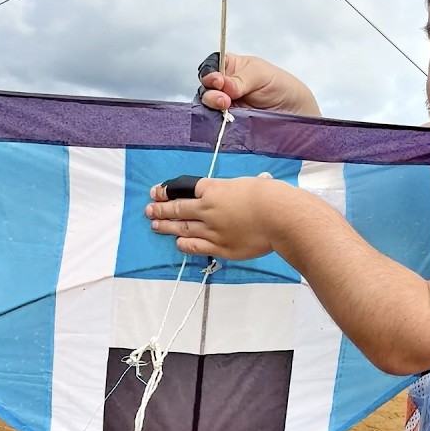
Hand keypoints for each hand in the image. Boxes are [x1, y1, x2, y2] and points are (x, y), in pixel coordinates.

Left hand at [146, 173, 288, 259]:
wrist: (280, 218)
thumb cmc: (270, 197)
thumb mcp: (252, 183)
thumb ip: (242, 188)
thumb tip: (254, 184)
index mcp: (214, 189)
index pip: (183, 188)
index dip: (167, 191)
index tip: (157, 192)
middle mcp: (208, 209)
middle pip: (178, 208)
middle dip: (160, 209)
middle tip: (149, 210)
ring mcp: (212, 230)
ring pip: (183, 228)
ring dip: (167, 227)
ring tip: (155, 225)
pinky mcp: (220, 247)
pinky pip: (196, 246)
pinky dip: (185, 243)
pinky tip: (178, 242)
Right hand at [196, 52, 321, 115]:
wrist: (294, 111)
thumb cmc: (280, 86)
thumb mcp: (261, 75)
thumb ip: (240, 79)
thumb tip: (222, 84)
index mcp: (230, 67)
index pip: (211, 66)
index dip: (210, 73)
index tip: (218, 80)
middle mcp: (224, 85)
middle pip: (205, 87)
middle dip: (211, 92)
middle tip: (224, 99)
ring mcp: (225, 104)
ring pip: (207, 104)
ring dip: (212, 105)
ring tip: (225, 106)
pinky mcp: (227, 121)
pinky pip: (215, 121)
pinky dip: (216, 120)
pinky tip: (224, 119)